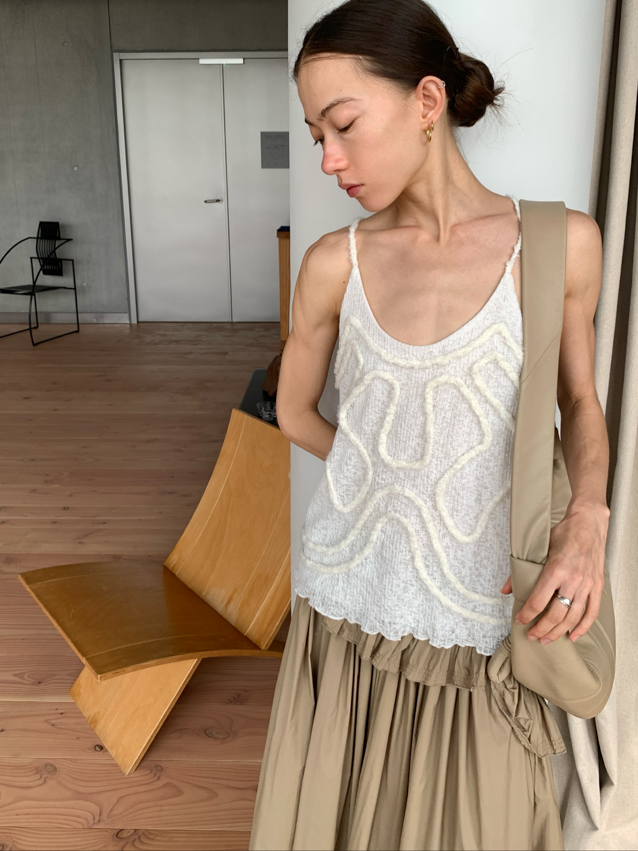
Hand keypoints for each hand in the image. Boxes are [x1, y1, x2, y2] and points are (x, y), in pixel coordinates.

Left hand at [500, 501, 608, 643]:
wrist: (588, 523)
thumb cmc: (563, 533)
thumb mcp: (538, 548)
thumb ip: (521, 570)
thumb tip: (505, 590)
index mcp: (555, 569)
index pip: (538, 601)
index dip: (527, 614)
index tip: (520, 620)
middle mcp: (572, 579)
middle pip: (555, 614)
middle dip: (541, 628)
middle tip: (532, 636)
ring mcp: (587, 584)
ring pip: (572, 617)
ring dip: (559, 632)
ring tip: (547, 639)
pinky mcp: (597, 586)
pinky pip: (592, 612)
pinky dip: (583, 627)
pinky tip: (574, 636)